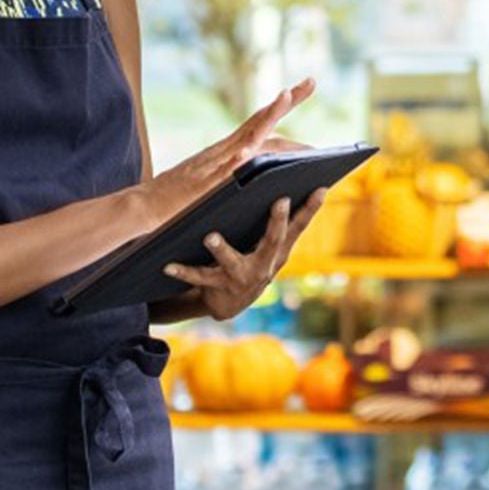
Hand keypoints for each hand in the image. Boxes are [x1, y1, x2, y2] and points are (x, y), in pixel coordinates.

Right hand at [134, 78, 314, 226]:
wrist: (143, 209)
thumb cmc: (177, 203)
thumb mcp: (213, 186)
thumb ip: (235, 176)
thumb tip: (257, 172)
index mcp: (227, 152)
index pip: (260, 127)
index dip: (280, 110)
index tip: (296, 92)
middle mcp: (224, 151)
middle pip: (261, 122)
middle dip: (287, 100)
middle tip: (310, 80)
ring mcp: (216, 162)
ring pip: (248, 135)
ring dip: (268, 113)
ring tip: (287, 94)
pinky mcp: (207, 180)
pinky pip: (228, 164)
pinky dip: (240, 153)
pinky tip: (251, 147)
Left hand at [163, 190, 326, 321]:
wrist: (231, 304)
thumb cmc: (252, 262)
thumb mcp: (270, 247)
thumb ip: (279, 224)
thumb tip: (287, 185)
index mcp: (279, 252)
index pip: (299, 227)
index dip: (311, 209)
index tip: (321, 188)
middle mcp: (265, 266)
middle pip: (274, 242)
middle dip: (277, 222)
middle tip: (280, 200)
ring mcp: (242, 278)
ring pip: (232, 262)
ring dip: (222, 250)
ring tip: (210, 237)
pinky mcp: (218, 287)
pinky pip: (199, 278)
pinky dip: (183, 271)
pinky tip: (167, 265)